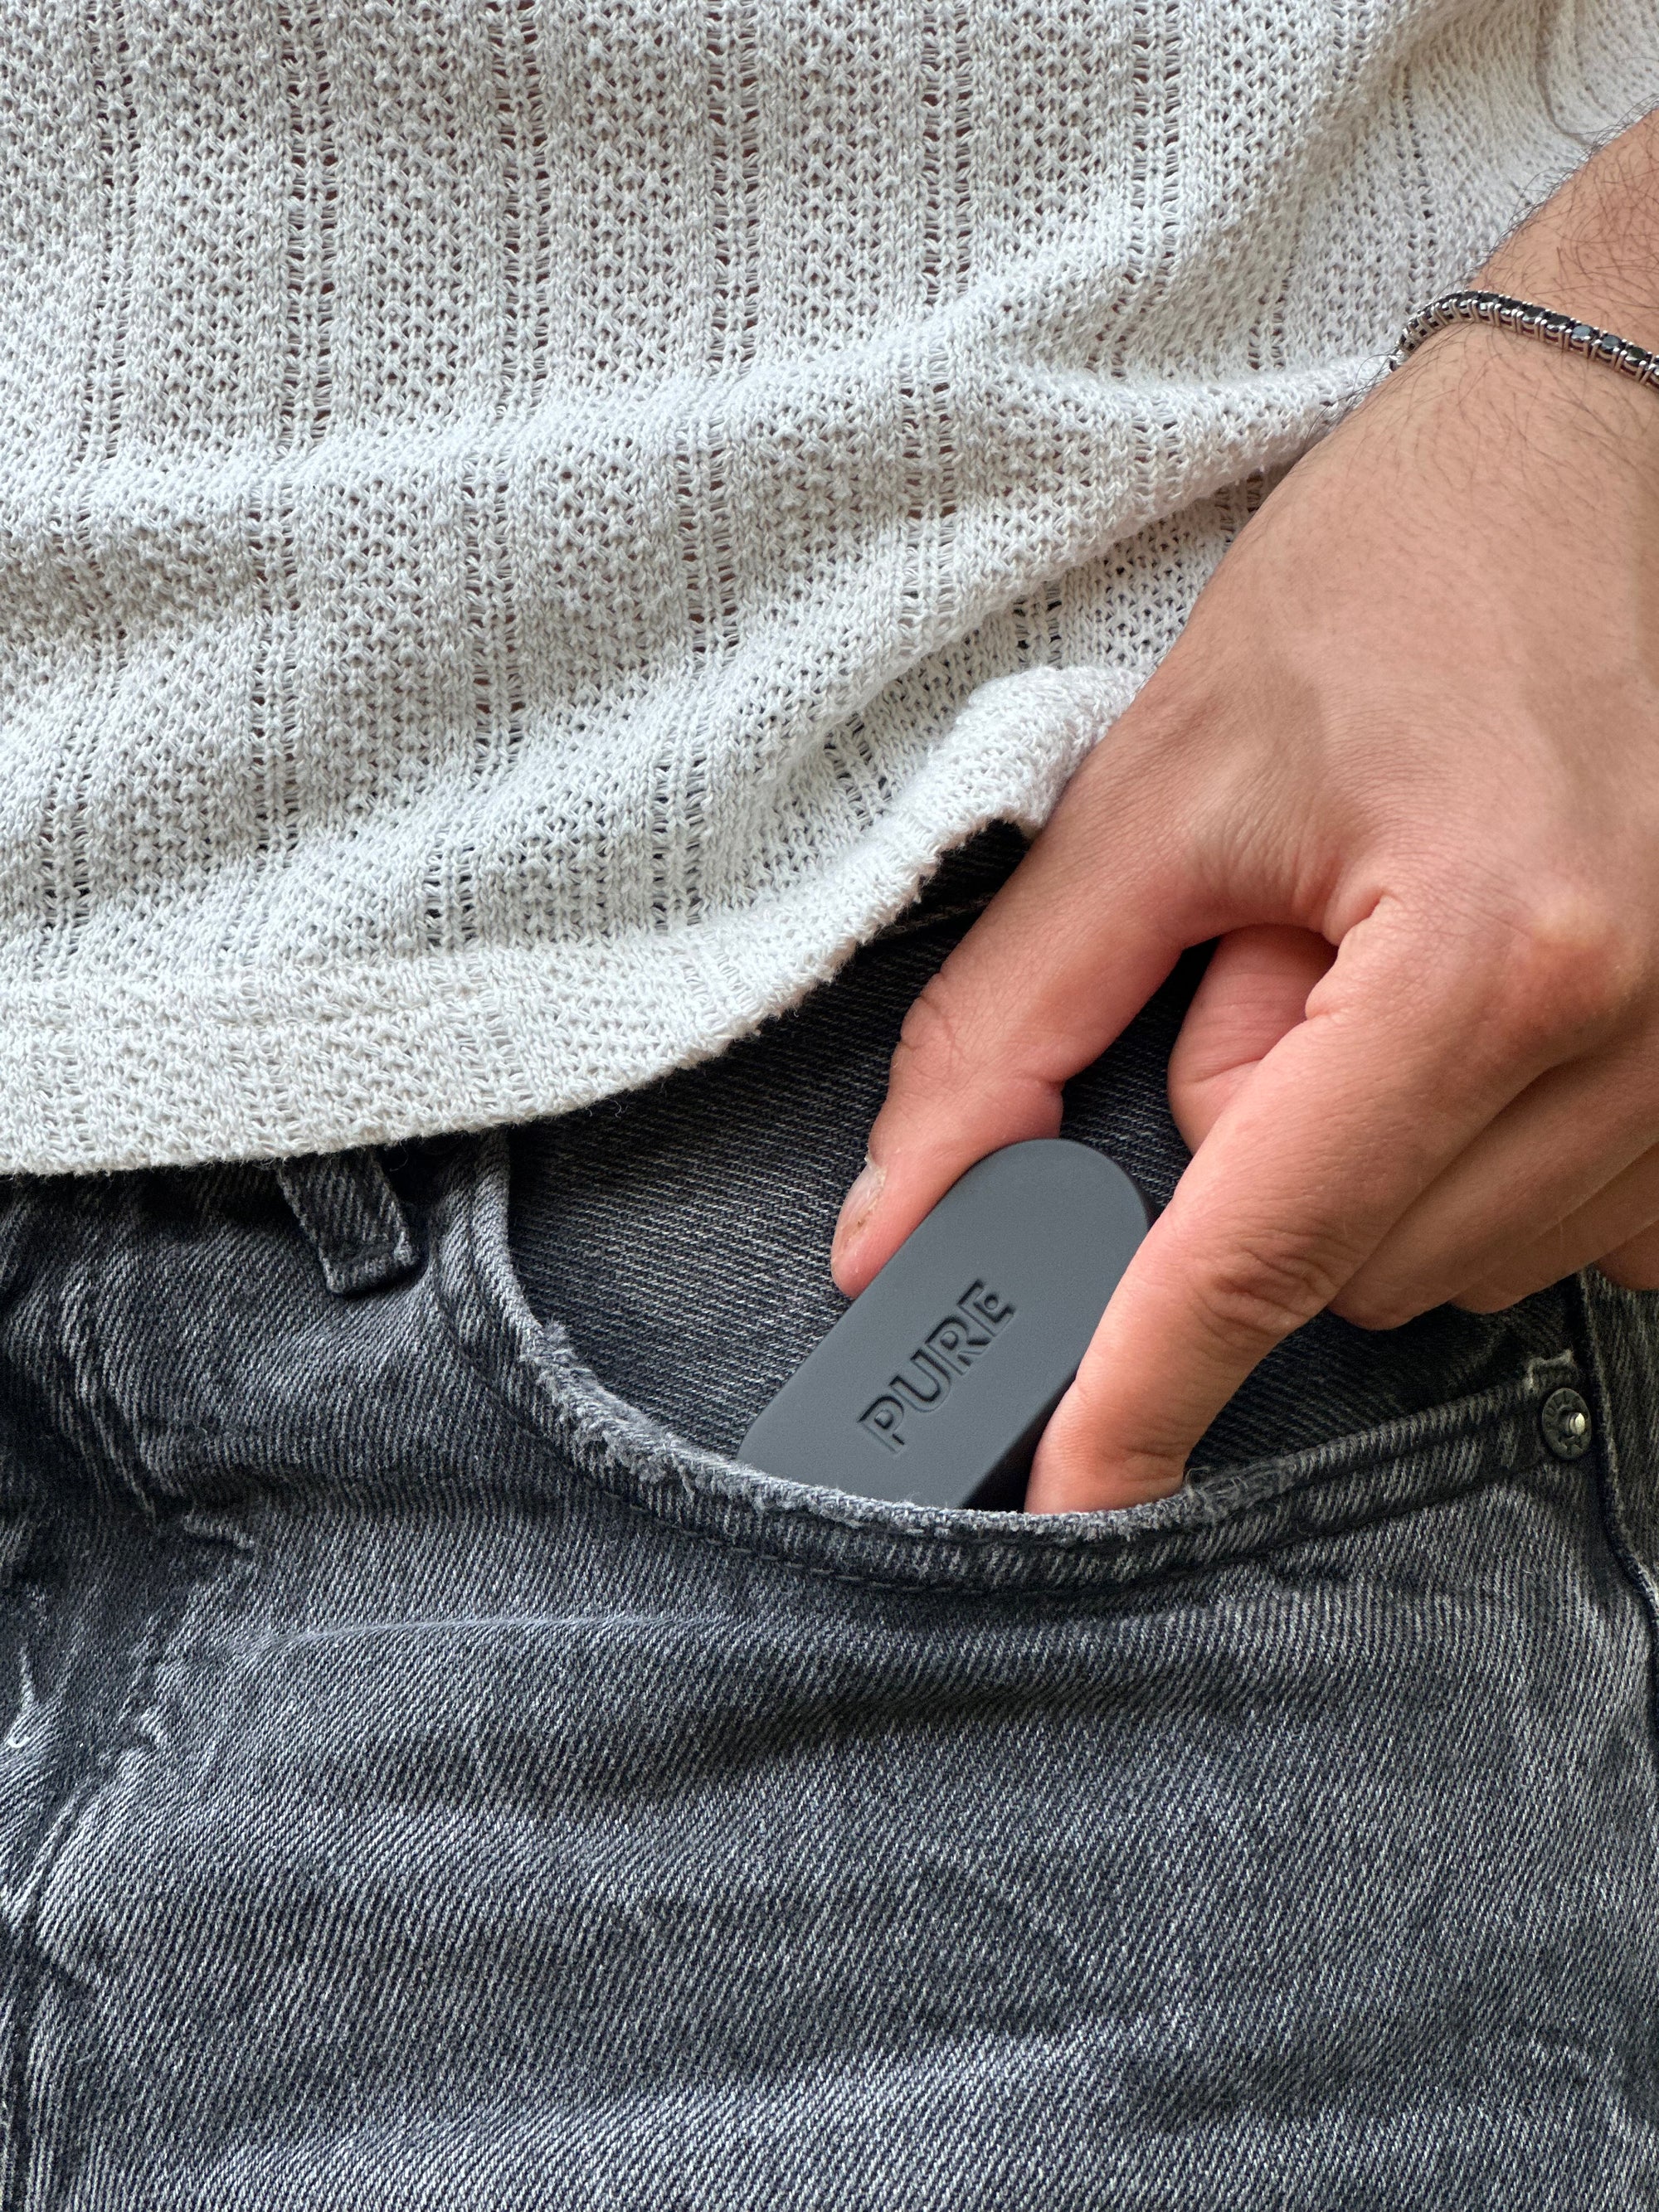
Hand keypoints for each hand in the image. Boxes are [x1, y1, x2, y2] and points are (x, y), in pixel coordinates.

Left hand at [829, 118, 1658, 1510]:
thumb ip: (1011, 1024)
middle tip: (1295, 941)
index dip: (1143, 1388)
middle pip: (1338, 1258)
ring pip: (1440, 1257)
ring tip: (1410, 933)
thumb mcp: (1165, 780)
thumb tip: (899, 1226)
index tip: (1076, 1501)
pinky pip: (1557, 1231)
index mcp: (1488, 960)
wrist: (1630, 447)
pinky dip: (1472, 1155)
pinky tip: (1494, 1003)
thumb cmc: (1398, 577)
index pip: (1261, 1244)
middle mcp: (1641, 1052)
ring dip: (1369, 1137)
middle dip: (1259, 1137)